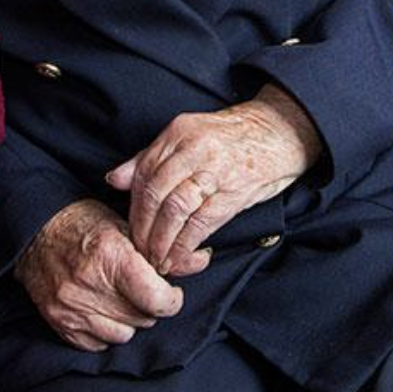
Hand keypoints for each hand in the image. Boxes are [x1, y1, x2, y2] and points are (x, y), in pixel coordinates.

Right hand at [15, 199, 196, 351]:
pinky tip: (102, 310)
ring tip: (121, 298)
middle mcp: (90, 284)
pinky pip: (96, 344)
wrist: (35, 232)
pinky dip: (105, 331)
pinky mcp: (59, 322)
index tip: (170, 291)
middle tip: (142, 289)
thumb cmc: (85, 224)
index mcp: (112, 256)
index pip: (156, 300)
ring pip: (122, 335)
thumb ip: (163, 248)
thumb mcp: (126, 227)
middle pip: (142, 318)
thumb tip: (202, 261)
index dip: (171, 299)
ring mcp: (72, 307)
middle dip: (150, 306)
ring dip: (128, 321)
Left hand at [106, 86, 321, 270]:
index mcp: (180, 132)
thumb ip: (151, 158)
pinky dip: (187, 244)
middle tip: (140, 251)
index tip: (130, 229)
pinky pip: (202, 222)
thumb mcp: (188, 137)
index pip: (145, 173)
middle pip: (156, 193)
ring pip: (176, 209)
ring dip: (162, 241)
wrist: (278, 133)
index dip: (134, 207)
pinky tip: (180, 256)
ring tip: (157, 259)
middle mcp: (195, 148)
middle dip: (143, 228)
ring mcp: (216, 169)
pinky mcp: (235, 191)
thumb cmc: (230, 139)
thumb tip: (114, 179)